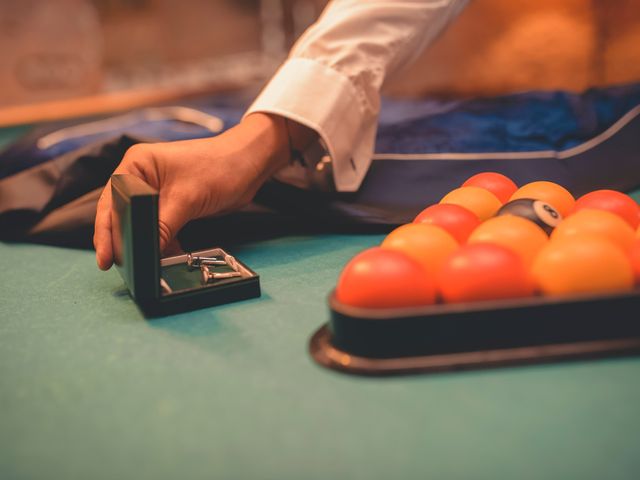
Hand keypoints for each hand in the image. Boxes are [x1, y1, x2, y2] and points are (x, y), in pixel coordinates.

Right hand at [94, 113, 314, 269]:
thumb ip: (161, 227)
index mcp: (136, 165)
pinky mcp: (172, 205)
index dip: (107, 231)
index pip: (112, 202)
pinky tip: (166, 257)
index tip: (107, 257)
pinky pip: (159, 228)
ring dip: (145, 244)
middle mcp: (141, 176)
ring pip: (142, 225)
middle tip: (119, 267)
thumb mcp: (186, 199)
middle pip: (122, 215)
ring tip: (142, 266)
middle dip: (123, 240)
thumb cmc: (219, 168)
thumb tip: (144, 254)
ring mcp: (156, 191)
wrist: (250, 165)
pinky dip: (162, 243)